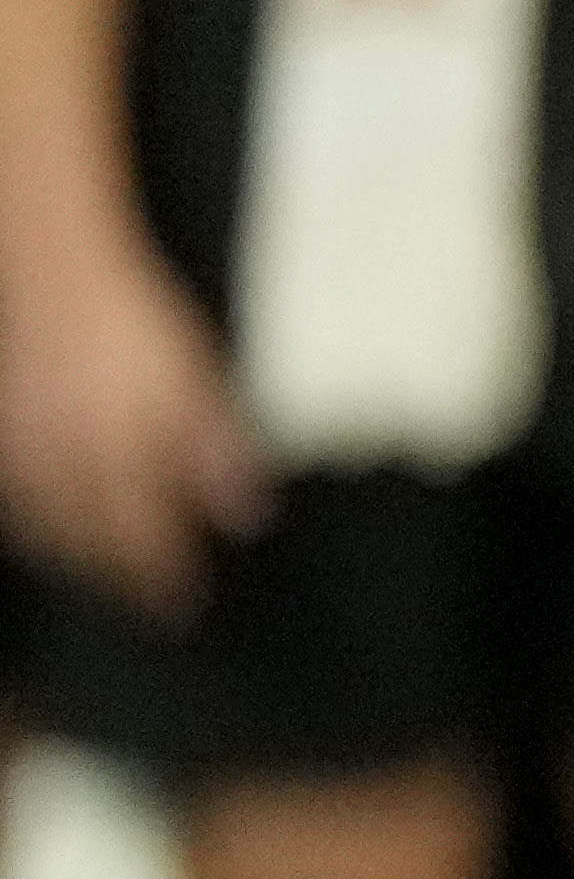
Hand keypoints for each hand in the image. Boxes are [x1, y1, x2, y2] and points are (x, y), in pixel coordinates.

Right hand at [0, 248, 256, 615]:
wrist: (54, 272)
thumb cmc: (131, 322)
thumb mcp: (192, 380)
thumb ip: (215, 451)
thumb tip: (244, 514)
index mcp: (118, 452)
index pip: (143, 539)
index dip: (164, 577)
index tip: (186, 606)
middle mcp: (64, 464)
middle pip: (91, 547)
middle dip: (120, 581)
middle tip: (148, 605)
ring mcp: (24, 455)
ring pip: (49, 533)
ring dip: (80, 564)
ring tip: (109, 582)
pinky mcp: (3, 440)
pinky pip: (20, 507)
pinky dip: (41, 533)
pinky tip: (58, 536)